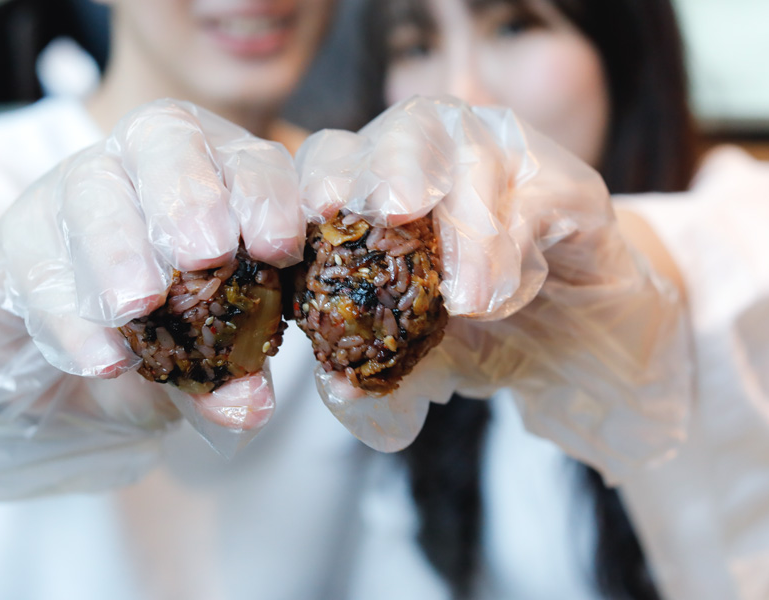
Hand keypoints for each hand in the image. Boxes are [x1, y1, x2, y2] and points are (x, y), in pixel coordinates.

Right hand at [0, 100, 302, 498]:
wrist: (65, 347)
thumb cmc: (160, 329)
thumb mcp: (205, 357)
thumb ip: (230, 375)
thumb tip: (249, 407)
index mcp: (220, 179)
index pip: (253, 161)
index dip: (270, 195)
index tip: (279, 249)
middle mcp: (149, 166)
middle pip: (168, 136)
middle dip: (190, 195)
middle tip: (205, 255)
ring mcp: (77, 190)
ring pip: (93, 186)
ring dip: (118, 246)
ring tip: (137, 307)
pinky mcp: (18, 236)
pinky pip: (35, 257)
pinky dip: (66, 311)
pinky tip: (98, 356)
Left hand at [296, 96, 690, 480]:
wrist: (582, 350)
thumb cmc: (484, 338)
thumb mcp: (418, 363)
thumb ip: (376, 379)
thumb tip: (336, 391)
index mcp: (382, 186)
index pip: (335, 159)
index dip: (312, 183)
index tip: (306, 225)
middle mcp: (442, 157)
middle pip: (405, 128)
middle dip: (387, 166)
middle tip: (388, 213)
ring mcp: (509, 160)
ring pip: (475, 151)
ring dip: (464, 228)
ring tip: (466, 302)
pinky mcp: (569, 186)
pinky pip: (538, 197)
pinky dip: (515, 246)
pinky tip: (502, 296)